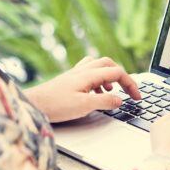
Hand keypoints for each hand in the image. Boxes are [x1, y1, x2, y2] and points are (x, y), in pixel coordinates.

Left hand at [24, 56, 140, 121]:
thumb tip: (120, 99)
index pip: (117, 72)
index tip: (137, 97)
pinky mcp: (69, 79)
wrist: (33, 103)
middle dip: (122, 76)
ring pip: (99, 66)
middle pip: (110, 64)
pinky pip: (89, 72)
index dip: (130, 84)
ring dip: (110, 76)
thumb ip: (104, 101)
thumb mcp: (84, 106)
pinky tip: (95, 92)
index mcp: (89, 74)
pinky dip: (98, 80)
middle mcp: (83, 70)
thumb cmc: (55, 105)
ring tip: (112, 92)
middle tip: (128, 90)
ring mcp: (76, 73)